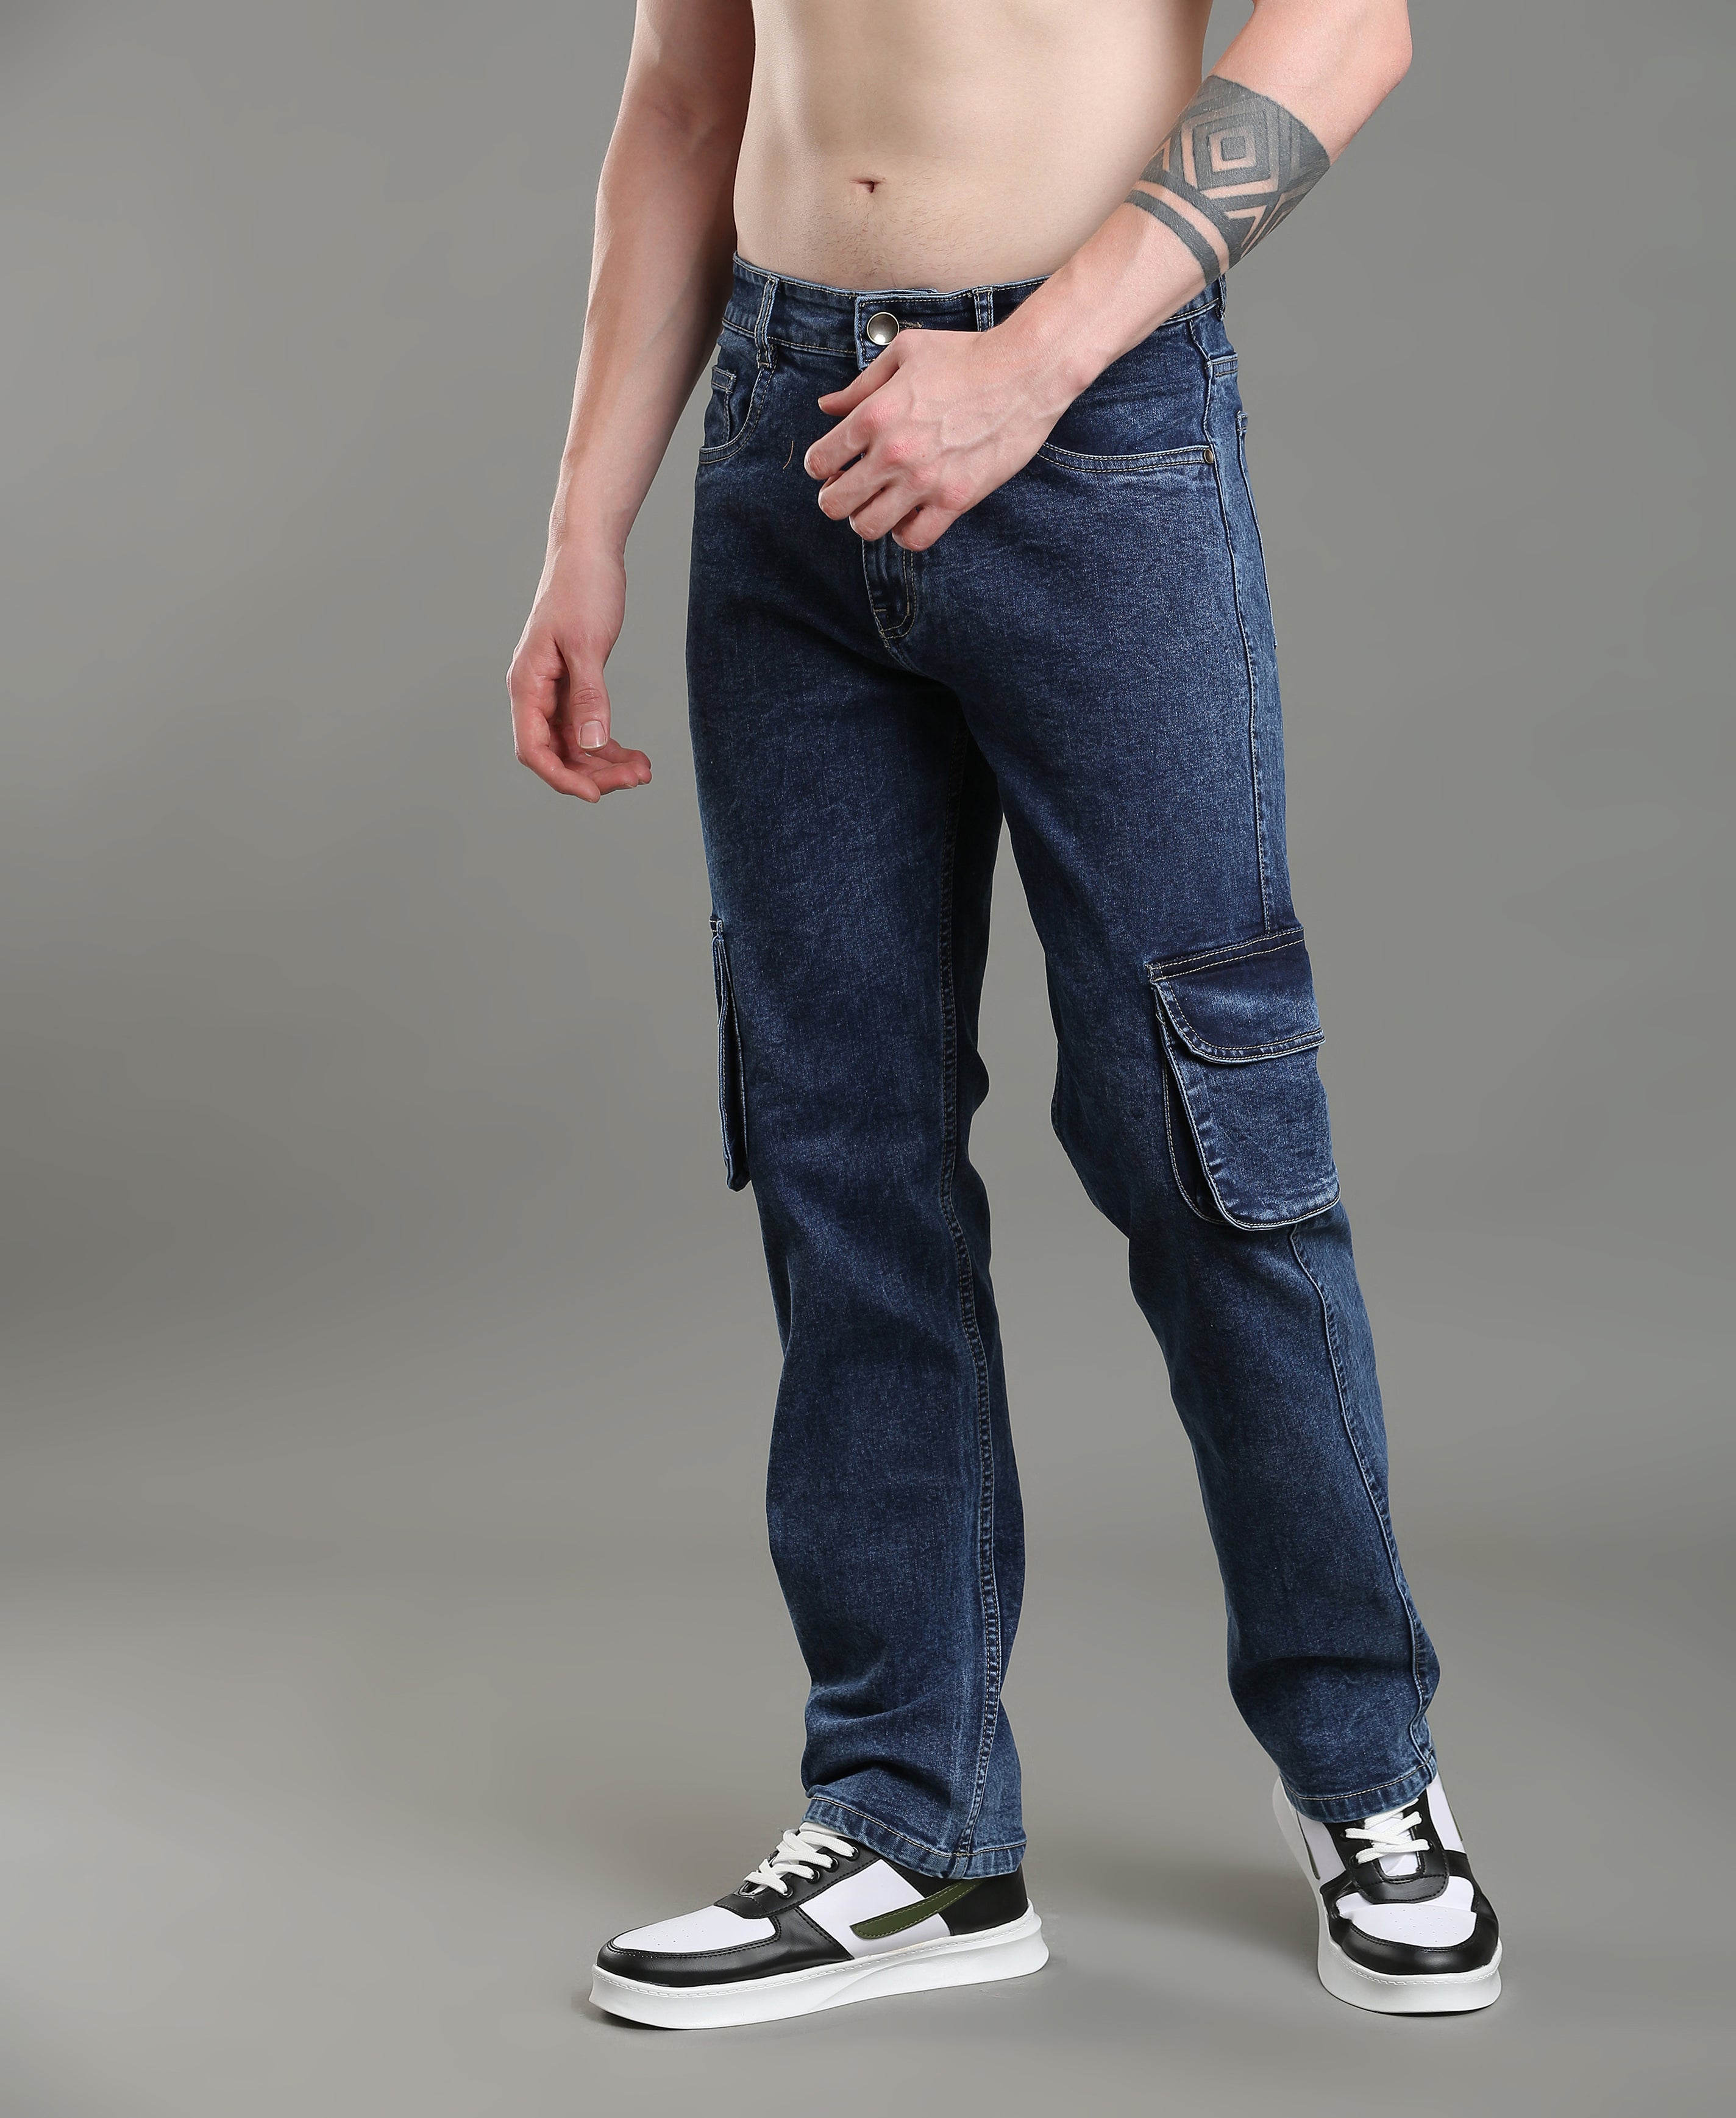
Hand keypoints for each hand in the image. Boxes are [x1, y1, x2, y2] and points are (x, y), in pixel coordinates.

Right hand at [508, 541, 650, 801]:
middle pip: (557, 753)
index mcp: (527, 684)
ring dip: (606, 763)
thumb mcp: (588, 644)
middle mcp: (535, 692)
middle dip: (595, 773)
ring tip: (645, 770)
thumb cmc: (583, 588)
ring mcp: (553, 691)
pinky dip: (609, 744)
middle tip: (637, 779)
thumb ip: (589, 696)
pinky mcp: (573, 685)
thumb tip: (591, 745)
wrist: (588, 552)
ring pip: (575, 744)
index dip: (561, 777)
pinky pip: (586, 727)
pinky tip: (636, 755)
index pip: (533, 749)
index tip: (596, 795)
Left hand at [803, 325, 1066, 550]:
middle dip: (834, 498)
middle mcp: (893, 454)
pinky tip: (911, 514)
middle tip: (847, 488)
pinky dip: (905, 532)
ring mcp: (924, 481)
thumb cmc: (967, 355)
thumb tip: (828, 406)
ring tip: (879, 502)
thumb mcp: (905, 354)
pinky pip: (914, 539)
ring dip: (866, 517)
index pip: (820, 460)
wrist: (1025, 371)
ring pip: (868, 527)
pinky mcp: (955, 500)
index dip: (819, 465)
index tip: (832, 463)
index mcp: (874, 415)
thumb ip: (861, 385)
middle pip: (835, 503)